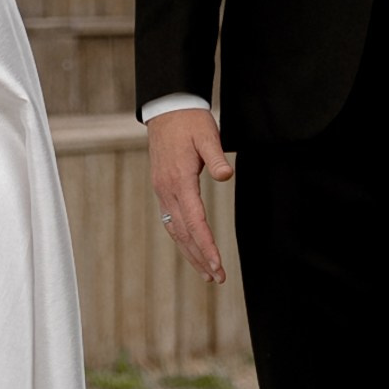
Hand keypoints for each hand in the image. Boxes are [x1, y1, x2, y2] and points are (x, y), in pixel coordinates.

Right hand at [146, 107, 233, 285]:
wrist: (167, 109)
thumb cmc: (189, 121)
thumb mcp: (207, 134)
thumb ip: (216, 156)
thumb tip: (226, 175)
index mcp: (179, 180)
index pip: (195, 222)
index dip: (206, 246)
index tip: (217, 265)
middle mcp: (167, 190)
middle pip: (184, 233)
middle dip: (200, 258)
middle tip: (217, 279)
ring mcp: (162, 191)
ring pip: (175, 230)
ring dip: (190, 253)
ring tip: (206, 273)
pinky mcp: (163, 188)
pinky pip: (171, 220)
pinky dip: (182, 239)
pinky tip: (190, 248)